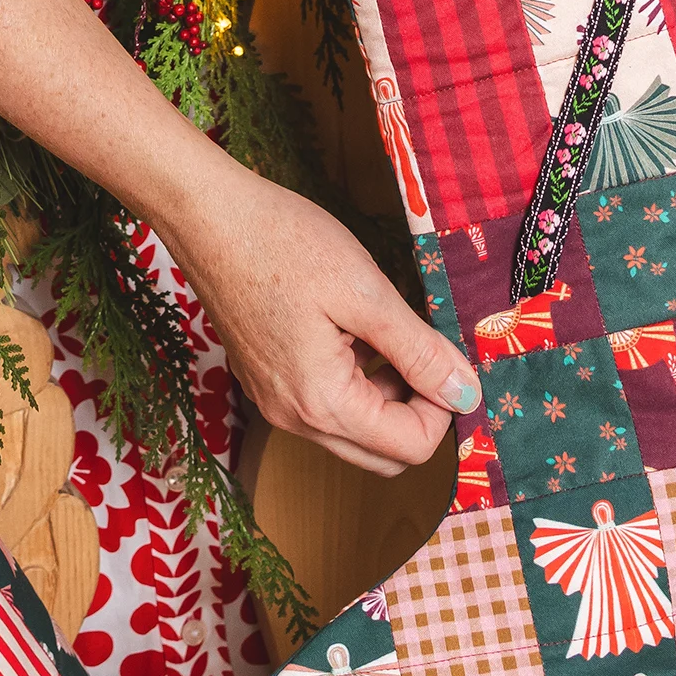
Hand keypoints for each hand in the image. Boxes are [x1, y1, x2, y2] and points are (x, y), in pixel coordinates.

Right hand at [159, 170, 480, 476]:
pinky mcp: (266, 385)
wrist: (210, 219)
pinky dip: (355, 385)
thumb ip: (420, 352)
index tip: (444, 356)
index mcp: (322, 403)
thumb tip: (466, 394)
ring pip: (355, 434)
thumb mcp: (367, 294)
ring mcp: (275, 405)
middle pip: (384, 456)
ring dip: (387, 398)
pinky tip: (352, 332)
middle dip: (418, 412)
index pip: (411, 448)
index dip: (443, 406)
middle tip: (424, 352)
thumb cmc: (283, 244)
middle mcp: (294, 420)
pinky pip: (325, 410)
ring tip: (386, 335)